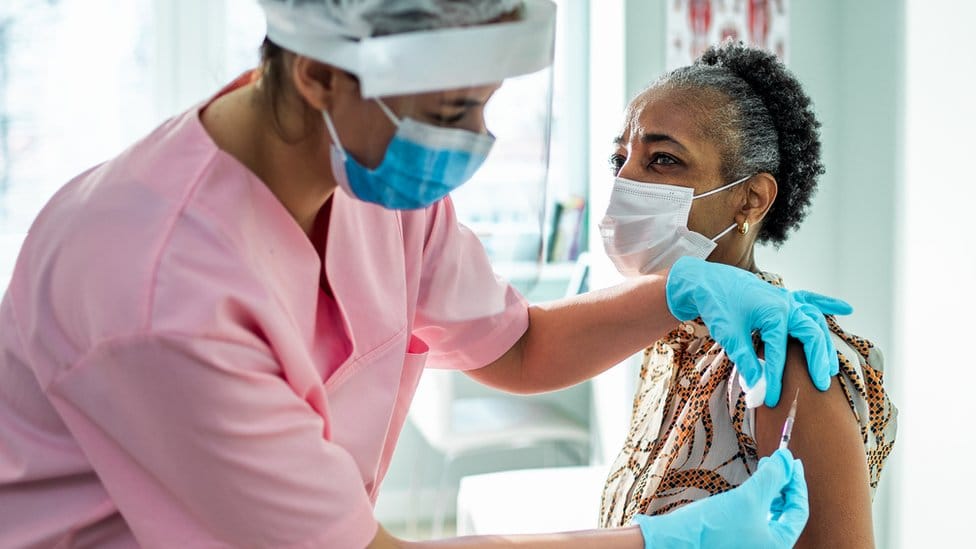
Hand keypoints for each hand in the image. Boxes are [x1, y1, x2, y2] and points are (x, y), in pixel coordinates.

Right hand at [633, 449, 808, 548]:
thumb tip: (788, 458)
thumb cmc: (712, 526)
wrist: (676, 541)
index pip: (799, 510)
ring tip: (763, 469)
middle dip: (783, 485)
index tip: (791, 460)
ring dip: (770, 490)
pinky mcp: (739, 540)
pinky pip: (757, 518)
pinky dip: (757, 500)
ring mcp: (753, 545)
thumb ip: (772, 477)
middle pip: (787, 513)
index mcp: (779, 546)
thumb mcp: (748, 498)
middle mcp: (769, 548)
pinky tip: (750, 486)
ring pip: (771, 514)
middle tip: (777, 462)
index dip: (797, 482)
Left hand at [665, 257, 852, 406]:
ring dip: (824, 344)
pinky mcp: (781, 297)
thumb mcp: (729, 336)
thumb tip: (757, 391)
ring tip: (831, 368)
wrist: (704, 281)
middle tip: (821, 385)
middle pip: (811, 335)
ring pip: (815, 321)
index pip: (780, 352)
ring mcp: (786, 298)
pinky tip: (845, 309)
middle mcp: (786, 303)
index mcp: (773, 311)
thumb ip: (746, 363)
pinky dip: (827, 304)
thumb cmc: (716, 306)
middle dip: (817, 361)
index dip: (776, 378)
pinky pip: (810, 300)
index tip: (773, 400)